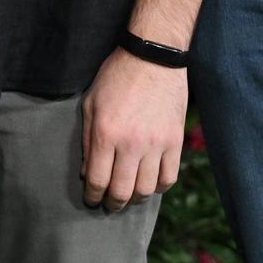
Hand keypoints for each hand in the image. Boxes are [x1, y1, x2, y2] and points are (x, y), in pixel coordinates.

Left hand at [80, 49, 184, 211]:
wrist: (152, 58)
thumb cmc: (116, 78)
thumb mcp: (91, 103)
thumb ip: (87, 139)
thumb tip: (88, 172)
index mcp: (105, 133)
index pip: (97, 179)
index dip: (93, 195)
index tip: (91, 199)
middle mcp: (131, 143)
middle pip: (122, 191)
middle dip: (113, 203)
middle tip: (109, 204)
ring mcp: (156, 144)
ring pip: (147, 189)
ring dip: (135, 198)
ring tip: (129, 196)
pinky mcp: (175, 142)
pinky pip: (169, 178)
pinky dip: (159, 187)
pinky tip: (150, 184)